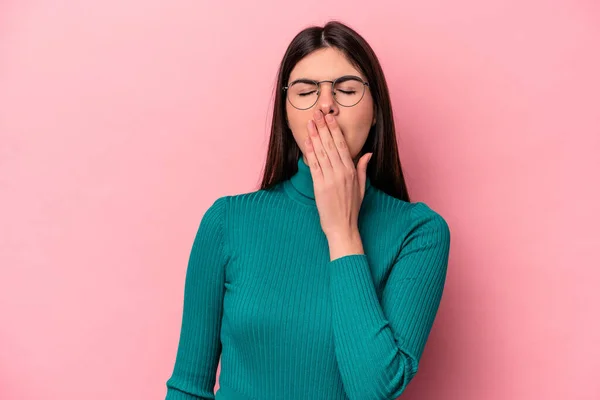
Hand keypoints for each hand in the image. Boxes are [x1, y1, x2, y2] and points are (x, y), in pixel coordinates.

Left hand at [304, 109, 372, 240]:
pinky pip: (314, 165)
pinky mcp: (319, 186)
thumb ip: (363, 169)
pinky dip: (310, 152)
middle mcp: (341, 172)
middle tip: (317, 113)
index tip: (330, 117)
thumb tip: (367, 153)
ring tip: (310, 122)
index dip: (335, 130)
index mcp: (352, 171)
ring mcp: (330, 179)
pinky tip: (306, 141)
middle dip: (323, 127)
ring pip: (322, 152)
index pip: (342, 145)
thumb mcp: (361, 187)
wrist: (342, 227)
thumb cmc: (351, 209)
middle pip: (331, 145)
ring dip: (315, 135)